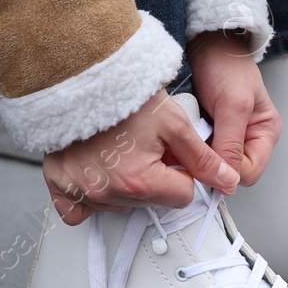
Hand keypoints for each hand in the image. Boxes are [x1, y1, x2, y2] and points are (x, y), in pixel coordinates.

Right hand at [43, 90, 238, 224]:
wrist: (80, 76)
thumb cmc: (124, 95)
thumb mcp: (174, 123)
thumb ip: (203, 159)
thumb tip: (228, 182)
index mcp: (140, 181)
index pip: (182, 196)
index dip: (183, 172)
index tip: (172, 153)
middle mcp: (108, 193)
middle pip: (151, 202)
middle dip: (156, 178)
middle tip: (144, 146)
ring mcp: (81, 192)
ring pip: (121, 204)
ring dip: (126, 185)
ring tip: (119, 150)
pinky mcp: (58, 186)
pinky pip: (77, 211)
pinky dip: (89, 198)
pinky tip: (97, 174)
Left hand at [186, 29, 281, 186]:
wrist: (205, 44)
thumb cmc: (226, 64)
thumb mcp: (233, 105)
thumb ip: (231, 144)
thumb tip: (228, 179)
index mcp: (265, 133)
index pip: (249, 173)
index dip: (228, 172)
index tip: (207, 163)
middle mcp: (249, 138)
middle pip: (230, 171)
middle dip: (212, 161)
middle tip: (198, 142)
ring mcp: (229, 135)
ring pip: (213, 163)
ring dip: (199, 152)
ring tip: (194, 130)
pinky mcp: (211, 132)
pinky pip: (200, 150)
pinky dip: (191, 143)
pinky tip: (188, 130)